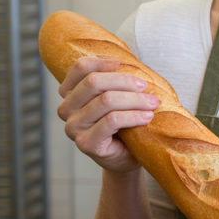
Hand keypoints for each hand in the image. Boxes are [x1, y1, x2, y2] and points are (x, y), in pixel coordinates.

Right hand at [57, 57, 159, 174]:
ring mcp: (73, 127)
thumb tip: (130, 61)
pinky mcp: (86, 143)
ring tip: (152, 103)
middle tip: (145, 87)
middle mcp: (66, 109)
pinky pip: (112, 121)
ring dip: (135, 99)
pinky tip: (147, 117)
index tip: (123, 64)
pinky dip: (133, 116)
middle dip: (125, 81)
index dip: (102, 62)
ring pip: (106, 101)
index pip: (80, 68)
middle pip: (94, 82)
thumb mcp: (116, 98)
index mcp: (69, 94)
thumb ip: (115, 82)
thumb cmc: (123, 125)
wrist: (126, 157)